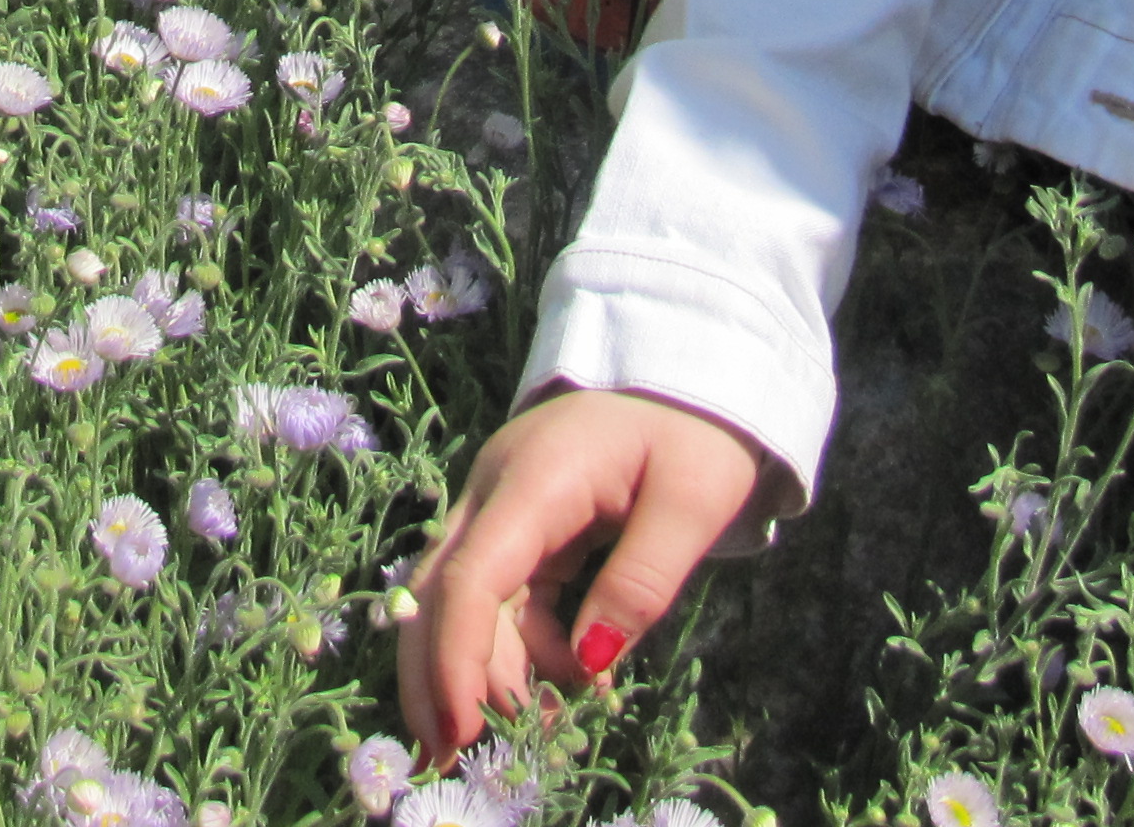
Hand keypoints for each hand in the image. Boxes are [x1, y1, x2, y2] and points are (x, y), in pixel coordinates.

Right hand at [399, 389, 762, 765]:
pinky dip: (521, 650)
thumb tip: (589, 668)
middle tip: (454, 759)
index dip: (458, 658)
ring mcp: (500, 507)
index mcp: (535, 478)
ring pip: (462, 602)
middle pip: (437, 592)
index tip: (463, 732)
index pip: (470, 576)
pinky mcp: (517, 527)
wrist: (688, 374)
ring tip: (544, 727)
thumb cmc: (695, 432)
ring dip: (489, 672)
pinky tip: (563, 684)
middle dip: (438, 678)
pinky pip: (499, 598)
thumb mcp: (692, 505)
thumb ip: (641, 583)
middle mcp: (496, 491)